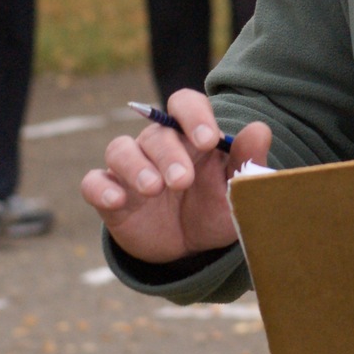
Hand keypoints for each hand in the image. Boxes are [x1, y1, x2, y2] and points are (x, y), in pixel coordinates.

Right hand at [81, 92, 269, 263]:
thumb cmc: (214, 209)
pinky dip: (100, 188)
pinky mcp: (109, 194)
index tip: (208, 140)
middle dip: (169, 155)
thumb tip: (260, 129)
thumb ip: (247, 161)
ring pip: (120, 149)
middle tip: (182, 181)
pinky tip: (116, 200)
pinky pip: (93, 181)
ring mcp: (130, 168)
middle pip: (156, 133)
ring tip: (153, 189)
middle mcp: (158, 146)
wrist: (189, 248)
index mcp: (190, 136)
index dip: (194, 115)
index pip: (185, 104)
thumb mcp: (236, 192)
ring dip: (135, 167)